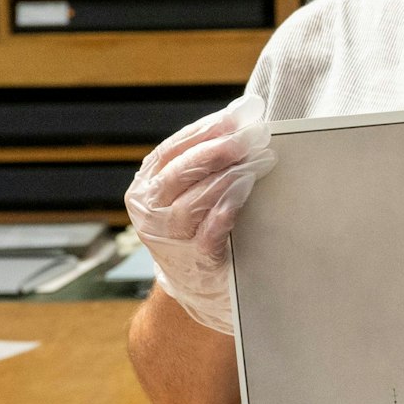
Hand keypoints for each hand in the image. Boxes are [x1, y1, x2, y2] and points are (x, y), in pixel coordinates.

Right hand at [125, 92, 276, 333]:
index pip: (173, 149)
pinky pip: (207, 233)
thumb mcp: (192, 193)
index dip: (206, 130)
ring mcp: (168, 240)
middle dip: (217, 149)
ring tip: (256, 159)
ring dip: (227, 177)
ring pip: (192, 202)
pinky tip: (244, 190)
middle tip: (250, 134)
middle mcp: (150, 213)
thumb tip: (244, 118)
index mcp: (146, 188)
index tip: (238, 115)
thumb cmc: (200, 229)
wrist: (199, 289)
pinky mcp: (193, 262)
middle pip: (180, 172)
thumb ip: (206, 163)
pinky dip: (224, 210)